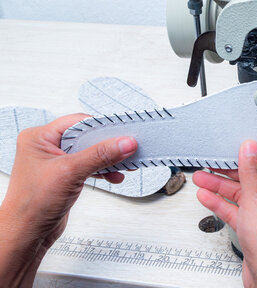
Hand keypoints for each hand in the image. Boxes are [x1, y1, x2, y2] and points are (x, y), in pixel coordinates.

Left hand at [0, 114, 136, 286]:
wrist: (26, 235)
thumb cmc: (31, 206)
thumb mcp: (70, 173)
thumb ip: (100, 155)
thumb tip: (124, 143)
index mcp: (39, 137)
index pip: (78, 122)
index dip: (101, 127)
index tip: (123, 133)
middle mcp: (47, 147)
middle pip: (86, 137)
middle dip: (108, 145)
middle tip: (127, 148)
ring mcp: (57, 162)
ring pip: (91, 152)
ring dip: (108, 159)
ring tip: (123, 164)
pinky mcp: (66, 176)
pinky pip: (90, 165)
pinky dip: (103, 170)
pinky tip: (113, 176)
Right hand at [192, 140, 256, 287]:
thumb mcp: (256, 195)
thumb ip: (251, 170)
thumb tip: (250, 147)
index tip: (241, 144)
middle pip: (254, 175)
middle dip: (231, 168)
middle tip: (214, 160)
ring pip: (242, 193)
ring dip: (221, 184)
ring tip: (202, 176)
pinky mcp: (255, 227)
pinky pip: (236, 209)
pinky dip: (221, 203)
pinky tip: (207, 197)